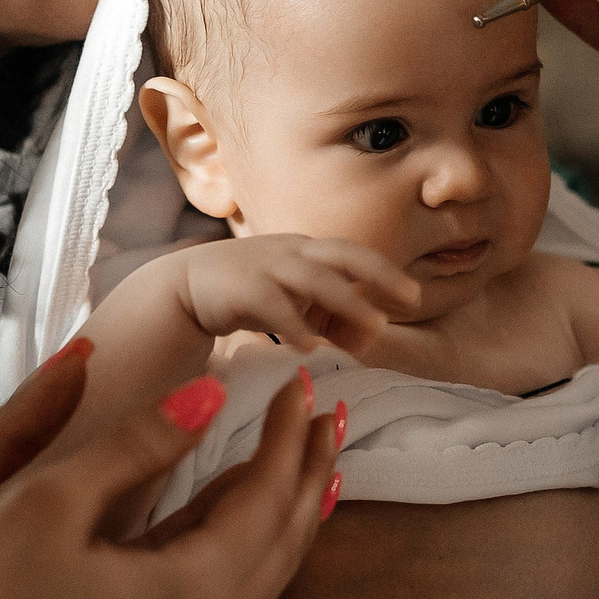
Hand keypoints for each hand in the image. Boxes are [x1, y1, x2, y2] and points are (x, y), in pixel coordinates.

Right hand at [0, 361, 339, 598]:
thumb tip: (210, 393)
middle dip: (308, 473)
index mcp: (191, 591)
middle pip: (283, 542)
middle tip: (331, 416)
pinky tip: (231, 544)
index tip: (299, 383)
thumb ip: (138, 445)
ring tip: (306, 473)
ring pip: (260, 584)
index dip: (285, 434)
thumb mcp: (48, 504)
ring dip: (286, 521)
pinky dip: (247, 564)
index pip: (266, 496)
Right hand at [177, 233, 419, 353]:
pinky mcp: (239, 288)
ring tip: (375, 329)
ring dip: (348, 303)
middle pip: (343, 255)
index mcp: (307, 251)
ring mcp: (266, 266)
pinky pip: (272, 304)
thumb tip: (373, 336)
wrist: (183, 288)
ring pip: (315, 279)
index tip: (415, 297)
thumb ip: (332, 319)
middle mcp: (291, 251)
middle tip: (413, 298)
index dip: (386, 273)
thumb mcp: (296, 305)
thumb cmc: (247, 294)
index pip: (355, 256)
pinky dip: (293, 324)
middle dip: (380, 274)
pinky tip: (309, 347)